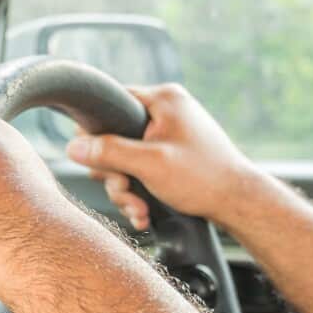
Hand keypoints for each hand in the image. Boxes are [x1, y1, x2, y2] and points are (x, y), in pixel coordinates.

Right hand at [65, 84, 256, 228]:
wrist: (240, 204)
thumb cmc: (203, 178)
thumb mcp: (149, 164)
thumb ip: (109, 152)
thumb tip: (73, 146)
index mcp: (163, 99)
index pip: (111, 103)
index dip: (96, 133)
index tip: (95, 159)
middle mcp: (165, 112)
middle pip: (115, 138)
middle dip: (116, 174)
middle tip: (125, 191)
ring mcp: (168, 134)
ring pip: (126, 160)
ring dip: (127, 190)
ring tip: (139, 211)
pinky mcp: (171, 156)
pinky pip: (141, 170)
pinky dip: (139, 193)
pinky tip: (144, 213)